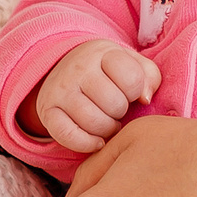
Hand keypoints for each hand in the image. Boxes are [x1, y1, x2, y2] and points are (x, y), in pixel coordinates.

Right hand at [23, 39, 161, 153]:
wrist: (65, 67)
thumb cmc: (107, 71)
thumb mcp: (131, 62)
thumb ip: (149, 76)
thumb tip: (146, 99)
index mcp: (102, 52)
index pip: (132, 79)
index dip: (137, 92)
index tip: (130, 92)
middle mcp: (78, 68)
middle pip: (114, 104)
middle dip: (121, 112)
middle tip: (117, 110)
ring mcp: (60, 90)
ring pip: (94, 122)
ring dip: (107, 130)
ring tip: (108, 122)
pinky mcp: (47, 111)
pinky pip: (68, 136)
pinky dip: (86, 144)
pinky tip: (97, 142)